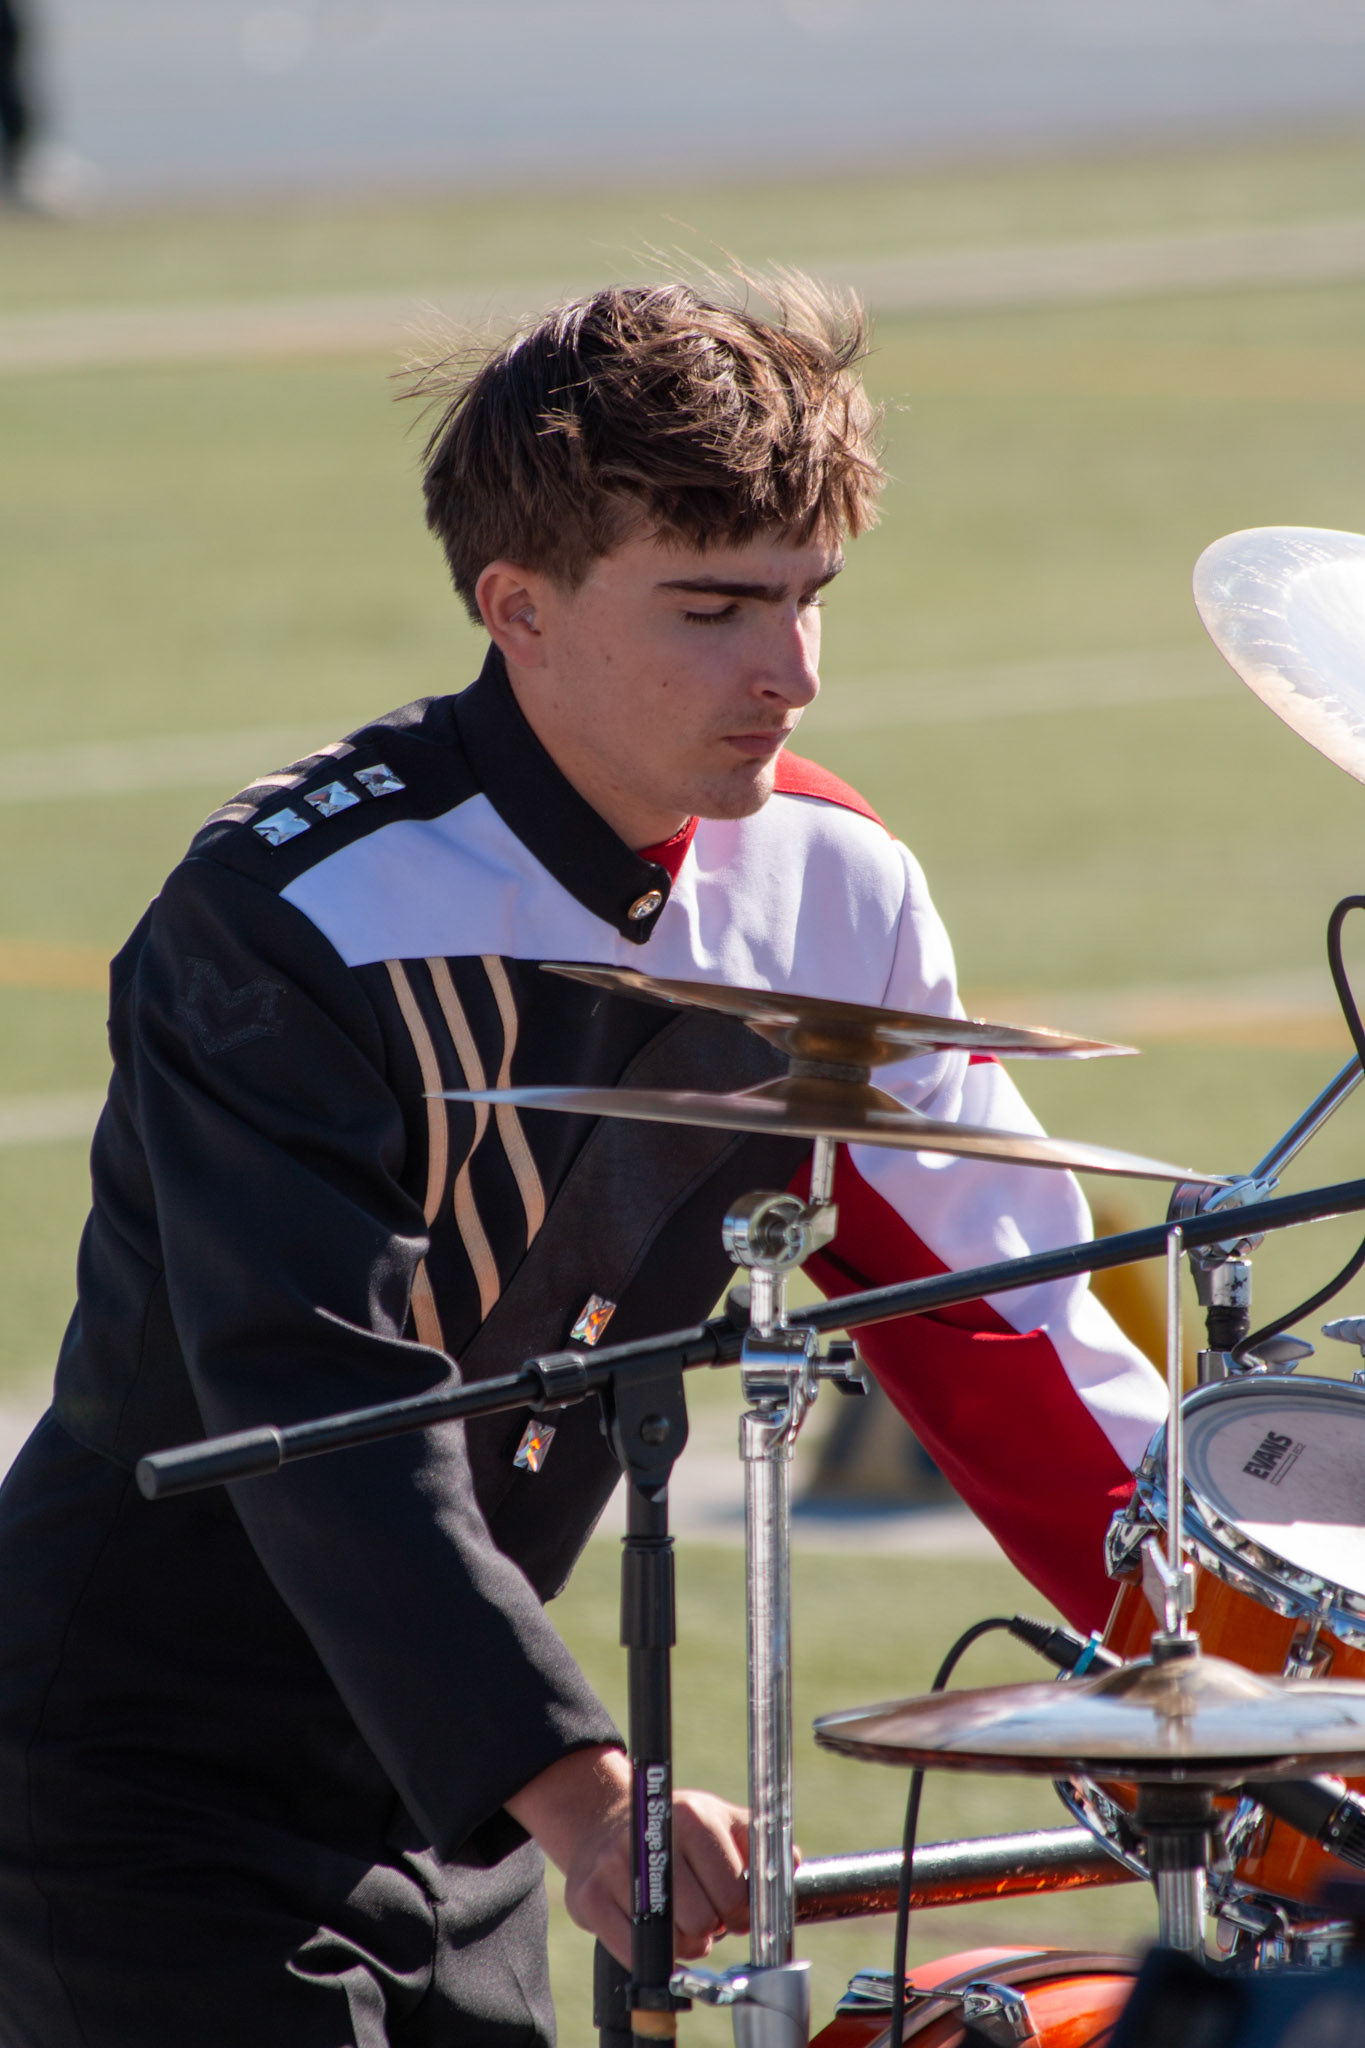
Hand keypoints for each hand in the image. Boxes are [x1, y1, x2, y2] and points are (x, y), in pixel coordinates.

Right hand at [506, 1746, 750, 1966]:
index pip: (736, 1895)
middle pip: (703, 1921)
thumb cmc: (675, 1827)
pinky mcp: (588, 1896)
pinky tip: (655, 1932)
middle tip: (702, 1913)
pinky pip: (633, 1953)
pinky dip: (651, 1955)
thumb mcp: (719, 1818)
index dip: (740, 1914)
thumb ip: (758, 1841)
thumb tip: (794, 1865)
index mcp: (694, 1817)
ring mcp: (616, 1867)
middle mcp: (653, 1838)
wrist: (604, 1819)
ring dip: (683, 1944)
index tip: (732, 1910)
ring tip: (679, 1920)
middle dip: (710, 1928)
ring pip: (671, 1941)